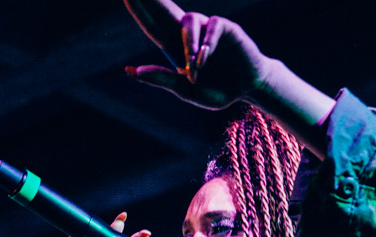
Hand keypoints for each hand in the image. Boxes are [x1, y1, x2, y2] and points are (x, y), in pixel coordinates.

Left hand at [124, 1, 270, 109]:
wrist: (246, 90)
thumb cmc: (217, 89)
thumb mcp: (184, 88)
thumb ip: (160, 78)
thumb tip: (129, 71)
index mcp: (175, 46)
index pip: (151, 23)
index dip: (138, 8)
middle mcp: (189, 33)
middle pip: (165, 8)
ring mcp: (207, 29)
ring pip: (190, 19)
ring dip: (188, 42)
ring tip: (194, 64)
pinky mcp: (227, 29)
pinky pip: (213, 25)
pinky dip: (207, 42)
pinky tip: (205, 57)